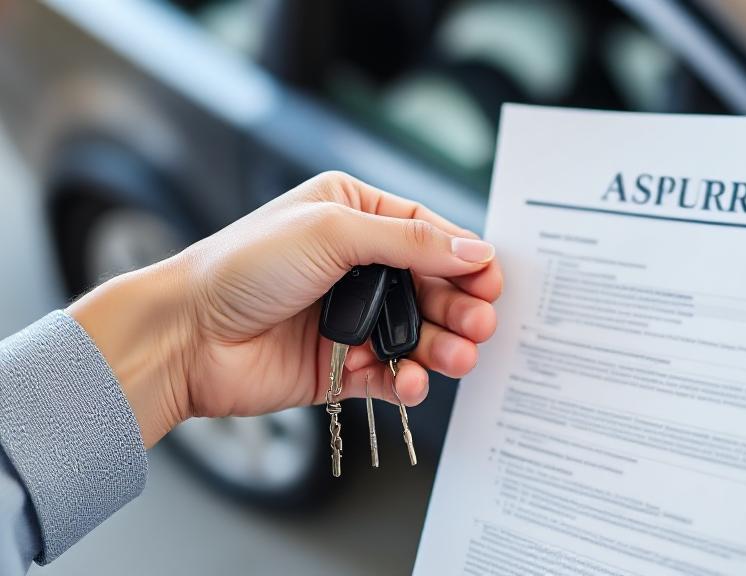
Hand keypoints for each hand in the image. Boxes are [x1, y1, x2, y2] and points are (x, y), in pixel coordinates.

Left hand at [69, 172, 502, 446]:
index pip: (427, 233)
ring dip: (441, 347)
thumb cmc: (243, 268)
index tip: (492, 280)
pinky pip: (389, 375)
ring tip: (458, 358)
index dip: (464, 258)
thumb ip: (408, 242)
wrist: (185, 337)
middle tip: (480, 324)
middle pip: (431, 286)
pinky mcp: (339, 365)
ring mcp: (349, 317)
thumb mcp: (331, 233)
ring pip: (417, 334)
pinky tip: (411, 383)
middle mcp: (355, 265)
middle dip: (459, 307)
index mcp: (352, 216)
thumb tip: (473, 250)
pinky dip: (406, 381)